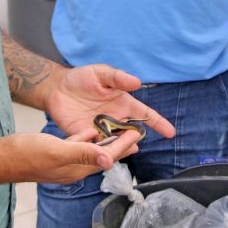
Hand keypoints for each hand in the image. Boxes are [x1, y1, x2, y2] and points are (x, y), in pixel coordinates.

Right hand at [11, 128, 141, 182]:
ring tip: (120, 132)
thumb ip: (83, 153)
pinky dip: (86, 138)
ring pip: (90, 150)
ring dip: (105, 142)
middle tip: (136, 135)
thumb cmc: (28, 155)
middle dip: (119, 146)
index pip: (106, 157)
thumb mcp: (58, 151)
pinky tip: (90, 131)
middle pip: (102, 155)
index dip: (123, 146)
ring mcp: (64, 161)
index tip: (137, 134)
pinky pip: (76, 146)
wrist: (2, 158)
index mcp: (77, 168)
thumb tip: (109, 159)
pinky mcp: (55, 153)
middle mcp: (73, 167)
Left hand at [45, 64, 175, 139]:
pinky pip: (95, 147)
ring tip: (120, 151)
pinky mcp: (85, 137)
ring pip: (115, 143)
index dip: (158, 123)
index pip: (145, 115)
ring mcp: (101, 129)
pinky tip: (101, 153)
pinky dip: (100, 151)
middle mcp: (116, 119)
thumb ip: (118, 78)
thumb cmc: (82, 78)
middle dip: (135, 139)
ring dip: (119, 148)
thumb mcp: (101, 73)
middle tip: (135, 143)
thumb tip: (137, 83)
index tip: (171, 132)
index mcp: (123, 104)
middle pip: (131, 133)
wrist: (57, 88)